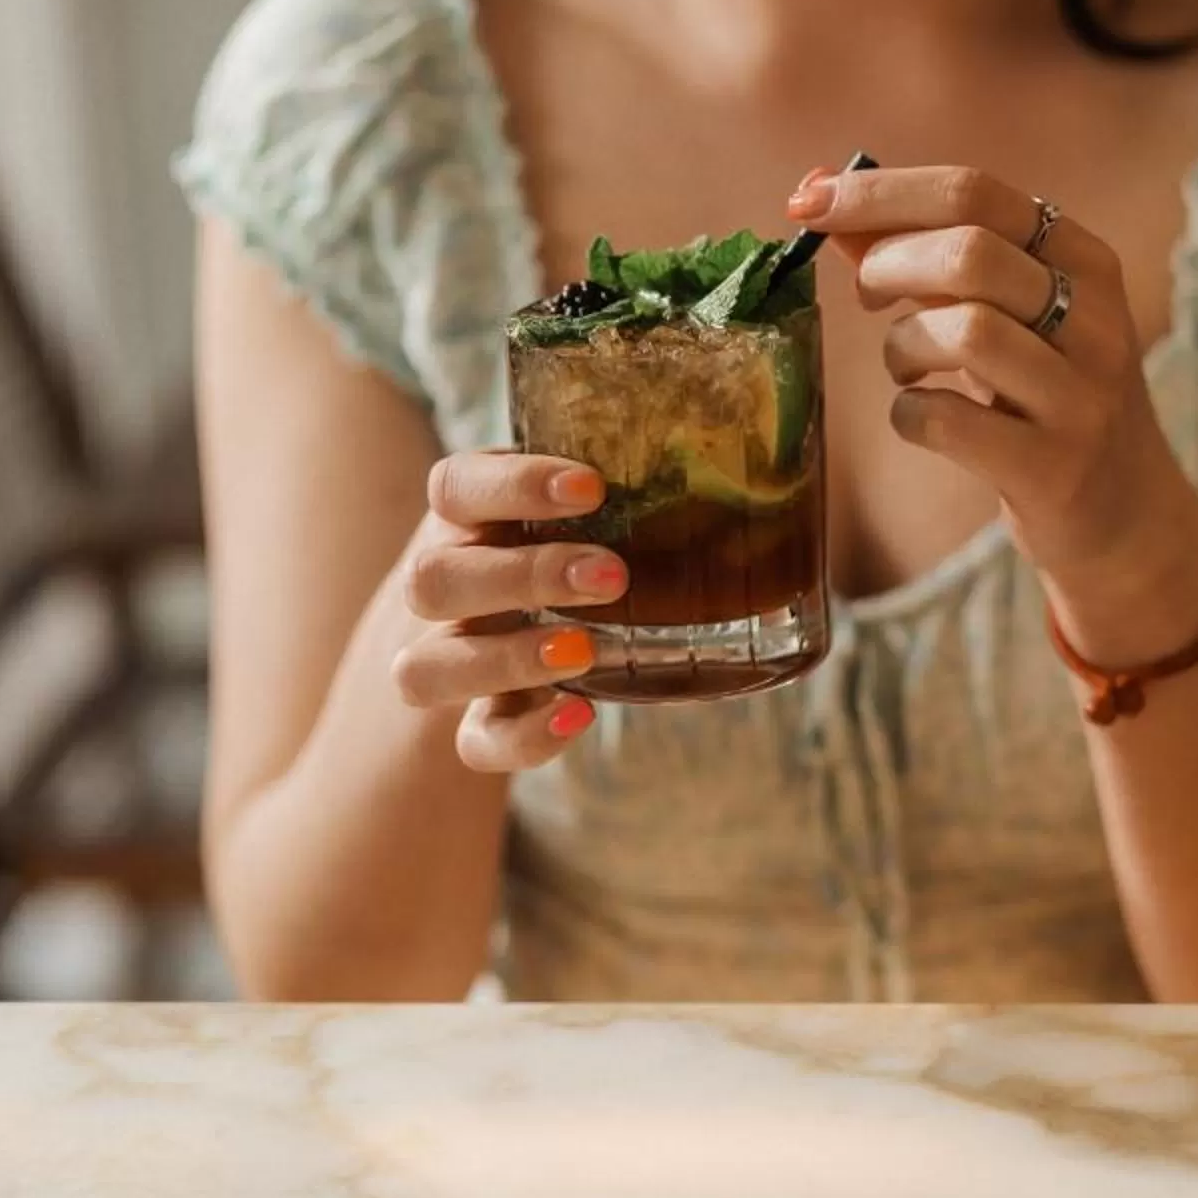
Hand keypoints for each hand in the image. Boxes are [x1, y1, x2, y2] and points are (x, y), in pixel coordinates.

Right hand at [391, 450, 626, 771]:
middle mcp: (445, 587)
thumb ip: (644, 486)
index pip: (456, 486)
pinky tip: (580, 718)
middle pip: (432, 580)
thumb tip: (770, 456)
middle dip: (523, 576)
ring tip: (586, 651)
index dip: (512, 484)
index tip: (592, 487)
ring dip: (508, 658)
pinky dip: (523, 737)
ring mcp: (449, 659)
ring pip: (426, 669)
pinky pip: (475, 742)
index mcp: (468, 518)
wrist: (501, 641)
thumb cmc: (572, 549)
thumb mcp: (589, 511)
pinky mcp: (472, 723)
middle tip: (612, 575)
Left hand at [788, 161, 1197, 619]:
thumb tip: (821, 194)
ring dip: (903, 344)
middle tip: (868, 296)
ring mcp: (1079, 396)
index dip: (881, 193)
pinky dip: (909, 412)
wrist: (1128, 515)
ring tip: (905, 365)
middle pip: (970, 252)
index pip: (976, 190)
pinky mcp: (1054, 468)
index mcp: (1084, 260)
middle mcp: (1094, 319)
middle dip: (890, 264)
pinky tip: (920, 416)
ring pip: (967, 331)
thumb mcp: (1008, 315)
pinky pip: (950, 421)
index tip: (810, 202)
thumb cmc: (1044, 397)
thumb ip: (924, 254)